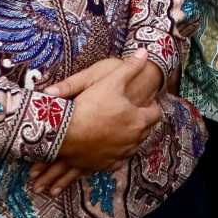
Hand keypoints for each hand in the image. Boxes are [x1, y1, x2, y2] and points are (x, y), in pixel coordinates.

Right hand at [53, 62, 161, 177]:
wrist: (62, 133)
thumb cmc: (89, 105)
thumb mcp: (111, 80)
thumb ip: (130, 67)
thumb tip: (145, 53)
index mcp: (138, 121)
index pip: (155, 114)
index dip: (151, 106)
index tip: (147, 102)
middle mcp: (132, 141)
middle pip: (145, 131)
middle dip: (141, 122)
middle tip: (133, 114)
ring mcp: (117, 155)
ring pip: (131, 148)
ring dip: (129, 139)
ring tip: (121, 129)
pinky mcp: (102, 165)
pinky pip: (114, 161)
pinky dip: (114, 154)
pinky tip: (110, 147)